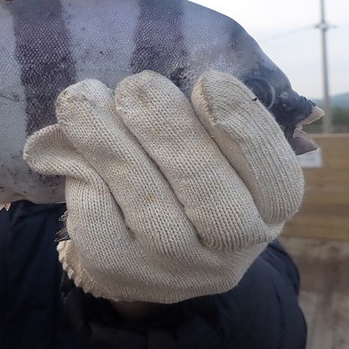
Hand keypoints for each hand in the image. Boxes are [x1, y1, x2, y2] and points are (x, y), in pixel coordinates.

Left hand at [24, 71, 303, 303]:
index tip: (208, 80)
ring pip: (147, 205)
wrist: (145, 246)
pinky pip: (101, 220)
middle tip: (137, 85)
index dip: (244, 129)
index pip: (274, 178)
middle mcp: (230, 246)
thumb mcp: (215, 152)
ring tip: (83, 100)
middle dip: (170, 131)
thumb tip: (165, 87)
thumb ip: (202, 119)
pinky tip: (74, 147)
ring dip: (110, 144)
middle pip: (211, 197)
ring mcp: (175, 266)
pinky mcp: (121, 268)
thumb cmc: (187, 182)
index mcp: (266, 209)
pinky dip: (86, 175)